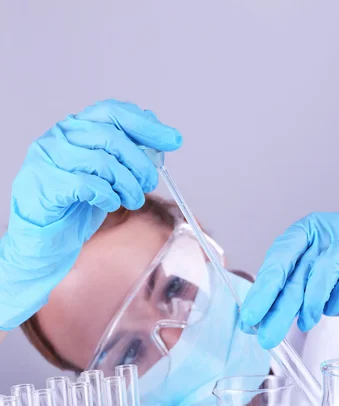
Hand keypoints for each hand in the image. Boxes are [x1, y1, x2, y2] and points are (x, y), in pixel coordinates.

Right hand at [0, 99, 181, 329]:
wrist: (44, 240)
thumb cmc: (74, 206)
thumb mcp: (106, 176)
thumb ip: (125, 155)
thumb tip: (156, 137)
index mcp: (75, 128)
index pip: (113, 112)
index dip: (146, 126)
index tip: (173, 140)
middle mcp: (59, 137)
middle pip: (112, 137)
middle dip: (140, 163)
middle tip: (150, 183)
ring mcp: (48, 159)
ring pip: (102, 162)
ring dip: (127, 184)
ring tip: (133, 200)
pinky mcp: (45, 185)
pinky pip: (87, 185)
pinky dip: (107, 196)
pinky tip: (111, 204)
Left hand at [240, 212, 338, 348]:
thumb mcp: (312, 287)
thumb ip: (286, 297)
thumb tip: (254, 322)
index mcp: (305, 232)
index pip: (277, 259)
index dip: (262, 290)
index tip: (249, 317)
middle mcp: (327, 229)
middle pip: (295, 268)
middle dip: (278, 305)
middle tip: (265, 333)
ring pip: (324, 270)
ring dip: (311, 304)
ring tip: (305, 325)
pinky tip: (334, 308)